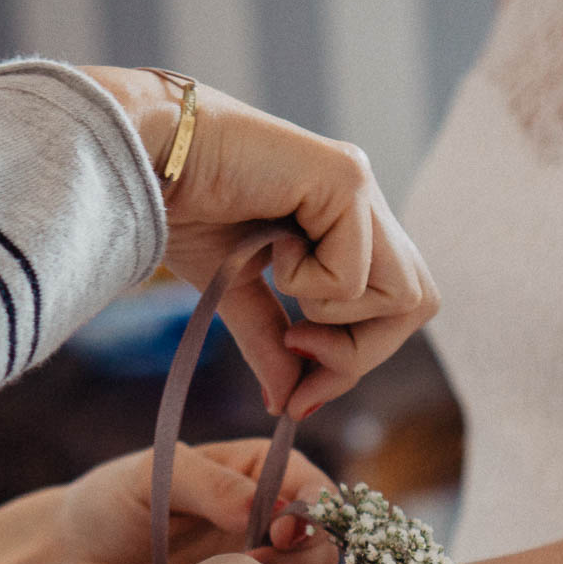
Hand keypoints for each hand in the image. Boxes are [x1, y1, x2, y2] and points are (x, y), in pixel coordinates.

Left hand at [57, 439, 336, 563]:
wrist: (71, 562)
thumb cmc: (109, 503)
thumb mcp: (151, 477)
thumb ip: (205, 485)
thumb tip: (259, 510)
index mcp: (261, 475)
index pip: (314, 491)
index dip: (310, 514)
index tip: (280, 536)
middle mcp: (273, 528)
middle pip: (321, 548)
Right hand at [79, 67, 440, 418]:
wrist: (144, 158)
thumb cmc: (183, 207)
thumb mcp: (235, 291)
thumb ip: (271, 343)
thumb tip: (289, 405)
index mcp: (348, 222)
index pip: (397, 308)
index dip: (356, 360)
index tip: (298, 395)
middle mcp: (364, 202)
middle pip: (418, 304)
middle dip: (359, 352)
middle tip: (297, 350)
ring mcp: (360, 187)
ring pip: (402, 295)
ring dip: (333, 313)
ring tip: (280, 280)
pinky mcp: (346, 178)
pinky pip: (354, 275)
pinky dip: (305, 283)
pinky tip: (270, 242)